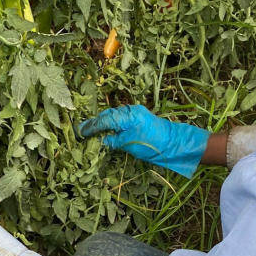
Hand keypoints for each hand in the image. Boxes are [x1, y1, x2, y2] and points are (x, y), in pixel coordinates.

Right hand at [77, 105, 207, 176]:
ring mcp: (135, 113)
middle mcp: (130, 111)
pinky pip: (121, 119)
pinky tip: (107, 130)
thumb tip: (101, 140)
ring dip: (102, 123)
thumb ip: (114, 141)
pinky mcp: (140, 118)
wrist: (175, 143)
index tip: (80, 132)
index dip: (91, 126)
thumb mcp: (130, 144)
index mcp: (127, 115)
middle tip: (82, 131)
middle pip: (107, 115)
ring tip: (91, 131)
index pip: (104, 120)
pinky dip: (112, 124)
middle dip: (95, 123)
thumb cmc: (153, 144)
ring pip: (114, 116)